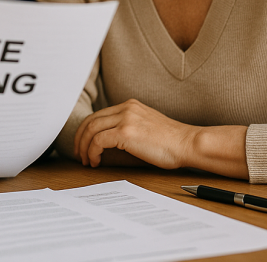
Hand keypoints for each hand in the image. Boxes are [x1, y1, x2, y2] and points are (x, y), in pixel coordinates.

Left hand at [73, 99, 194, 169]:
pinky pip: (98, 141)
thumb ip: (129, 127)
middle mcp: (126, 108)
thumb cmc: (172, 142)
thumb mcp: (147, 126)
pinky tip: (95, 161)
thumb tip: (110, 142)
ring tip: (86, 160)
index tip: (84, 145)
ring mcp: (126, 119)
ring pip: (91, 130)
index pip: (99, 115)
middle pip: (91, 120)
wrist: (187, 143)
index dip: (87, 131)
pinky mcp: (126, 132)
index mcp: (130, 105)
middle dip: (80, 138)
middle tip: (79, 154)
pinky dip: (92, 152)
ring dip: (84, 147)